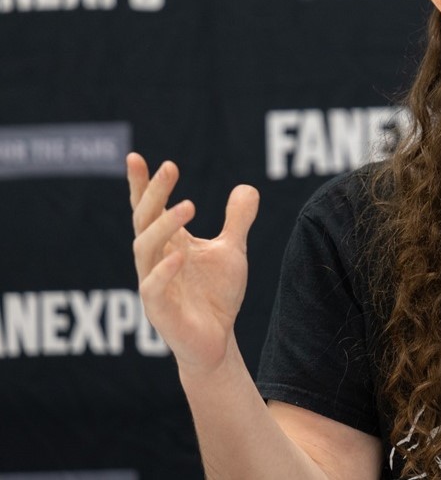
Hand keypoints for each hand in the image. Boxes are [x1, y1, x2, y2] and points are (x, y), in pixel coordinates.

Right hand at [127, 153, 258, 372]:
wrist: (217, 341)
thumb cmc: (216, 296)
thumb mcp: (231, 251)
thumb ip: (236, 220)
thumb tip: (247, 187)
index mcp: (168, 244)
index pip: (148, 209)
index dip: (142, 185)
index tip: (135, 157)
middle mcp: (154, 260)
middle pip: (144, 221)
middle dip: (153, 193)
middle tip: (170, 167)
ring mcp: (153, 285)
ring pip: (144, 249)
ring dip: (164, 225)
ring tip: (189, 204)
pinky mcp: (159, 311)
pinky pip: (152, 288)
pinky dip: (164, 271)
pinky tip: (180, 255)